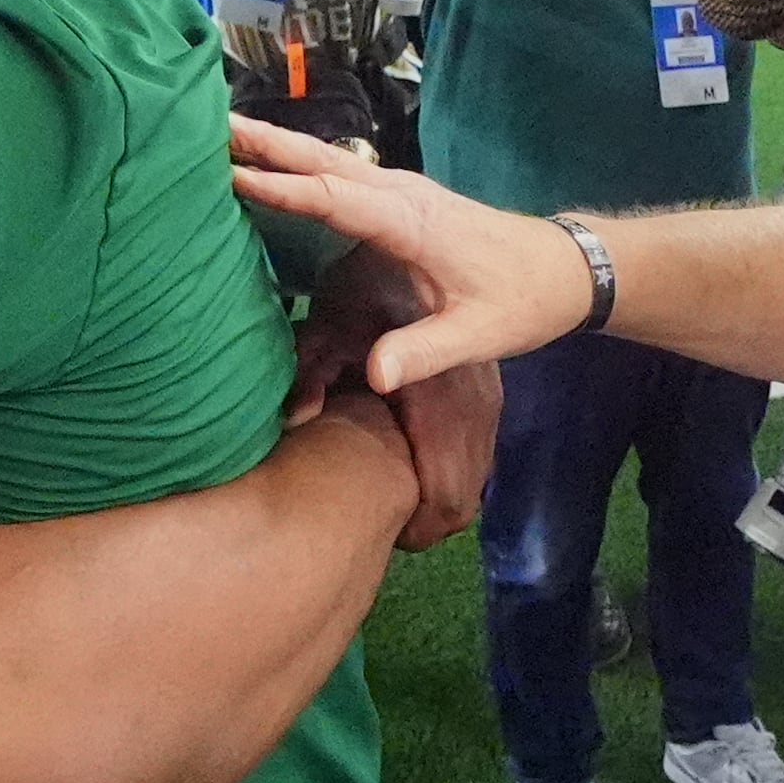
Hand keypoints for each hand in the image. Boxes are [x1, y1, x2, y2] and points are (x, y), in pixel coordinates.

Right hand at [228, 116, 593, 391]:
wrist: (565, 268)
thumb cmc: (522, 300)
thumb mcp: (481, 335)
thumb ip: (425, 352)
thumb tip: (375, 374)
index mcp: (413, 222)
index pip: (336, 199)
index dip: (283, 188)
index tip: (232, 175)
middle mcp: (401, 194)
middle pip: (323, 161)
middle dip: (266, 142)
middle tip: (208, 122)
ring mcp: (400, 191)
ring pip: (328, 160)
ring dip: (277, 144)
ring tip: (222, 130)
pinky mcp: (398, 199)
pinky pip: (338, 172)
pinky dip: (298, 161)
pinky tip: (271, 161)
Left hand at [287, 243, 502, 546]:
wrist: (428, 247)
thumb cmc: (370, 287)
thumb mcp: (331, 323)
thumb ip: (310, 369)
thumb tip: (294, 419)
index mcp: (439, 401)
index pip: (448, 493)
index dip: (417, 525)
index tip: (386, 535)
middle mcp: (473, 406)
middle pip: (463, 499)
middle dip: (425, 522)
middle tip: (387, 530)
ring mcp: (487, 400)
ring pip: (474, 480)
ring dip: (437, 498)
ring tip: (395, 506)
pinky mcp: (488, 393)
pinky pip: (477, 454)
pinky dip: (449, 472)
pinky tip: (410, 467)